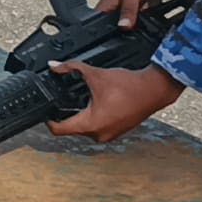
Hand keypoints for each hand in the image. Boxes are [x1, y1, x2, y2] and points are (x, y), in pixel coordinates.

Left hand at [44, 63, 184, 142]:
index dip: (48, 120)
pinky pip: (97, 128)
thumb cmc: (129, 86)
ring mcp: (109, 135)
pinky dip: (94, 118)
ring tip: (82, 99)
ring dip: (81, 116)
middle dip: (66, 114)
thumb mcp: (95, 74)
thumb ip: (71, 68)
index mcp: (91, 124)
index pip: (59, 130)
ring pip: (85, 129)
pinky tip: (96, 104)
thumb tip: (54, 66)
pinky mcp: (116, 132)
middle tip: (64, 99)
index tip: (46, 111)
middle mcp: (98, 134)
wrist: (154, 90)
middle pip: (71, 129)